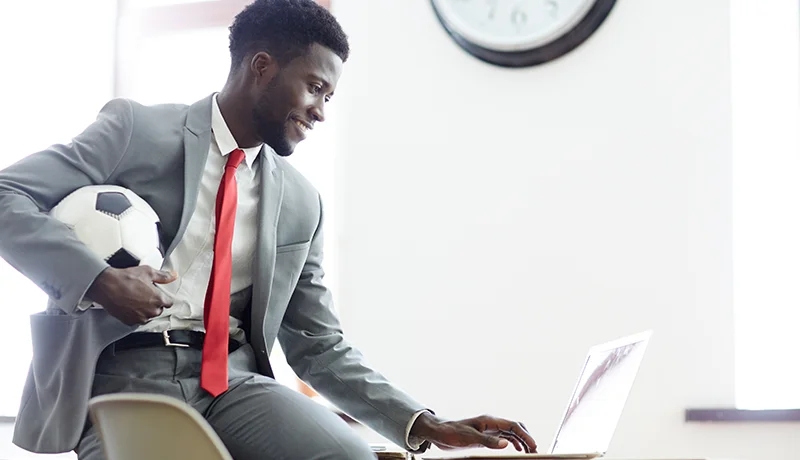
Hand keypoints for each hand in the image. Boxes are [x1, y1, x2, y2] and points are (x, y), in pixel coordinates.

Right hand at [87, 266, 176, 324]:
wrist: (106, 286)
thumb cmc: (125, 279)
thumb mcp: (148, 272)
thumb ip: (163, 276)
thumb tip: (172, 276)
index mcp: (158, 300)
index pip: (169, 303)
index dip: (163, 297)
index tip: (158, 294)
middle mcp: (150, 311)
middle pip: (158, 310)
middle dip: (154, 303)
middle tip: (145, 294)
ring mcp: (140, 318)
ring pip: (148, 316)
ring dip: (145, 310)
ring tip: (136, 299)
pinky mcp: (129, 321)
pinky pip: (136, 320)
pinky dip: (135, 314)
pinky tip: (130, 305)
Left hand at [409, 412, 536, 452]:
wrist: (439, 432)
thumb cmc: (451, 432)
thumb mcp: (470, 438)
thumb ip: (488, 440)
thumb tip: (506, 443)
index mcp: (489, 420)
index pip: (513, 425)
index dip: (525, 435)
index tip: (533, 445)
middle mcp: (491, 423)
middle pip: (515, 428)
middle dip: (527, 437)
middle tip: (535, 451)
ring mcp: (488, 429)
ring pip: (511, 433)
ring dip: (522, 441)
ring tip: (530, 452)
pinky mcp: (485, 435)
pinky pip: (504, 437)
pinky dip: (513, 442)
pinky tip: (516, 449)